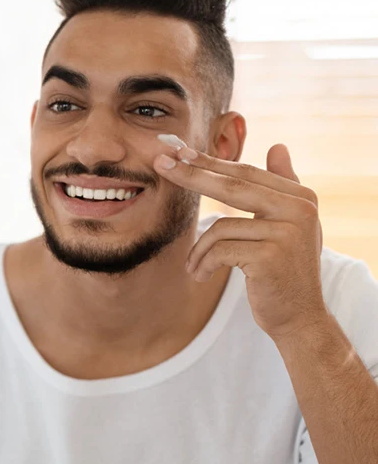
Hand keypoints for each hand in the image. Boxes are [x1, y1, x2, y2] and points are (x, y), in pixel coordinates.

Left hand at [154, 143, 326, 339]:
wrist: (300, 317)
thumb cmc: (285, 269)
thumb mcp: (288, 225)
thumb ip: (282, 185)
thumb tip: (278, 145)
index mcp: (301, 197)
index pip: (246, 173)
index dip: (211, 162)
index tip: (180, 152)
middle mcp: (299, 209)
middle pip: (232, 186)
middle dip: (191, 174)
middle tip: (161, 163)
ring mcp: (286, 233)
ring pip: (220, 226)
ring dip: (200, 250)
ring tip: (194, 267)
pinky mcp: (270, 257)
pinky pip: (220, 250)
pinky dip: (204, 263)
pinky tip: (200, 276)